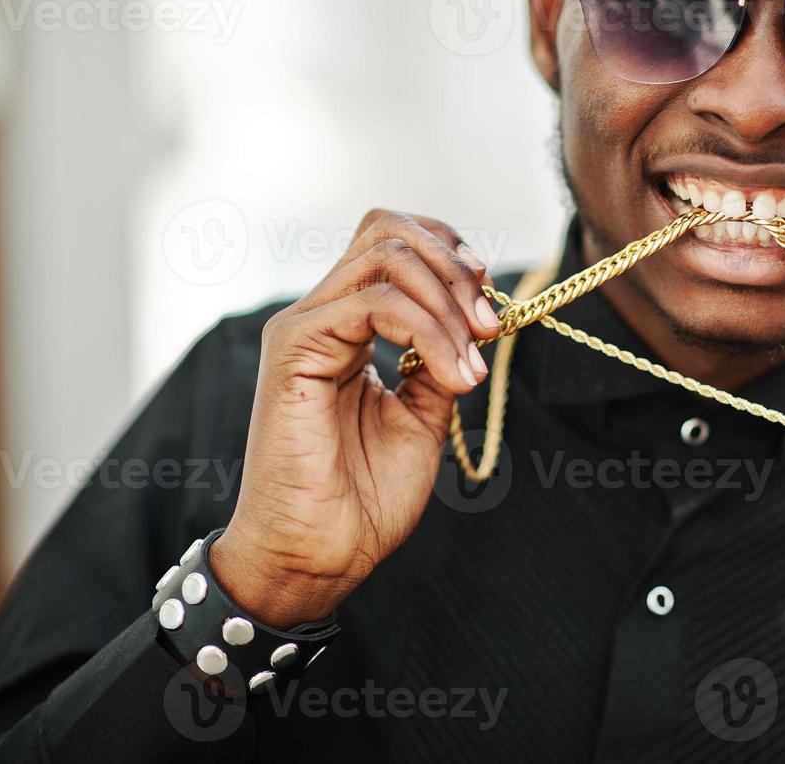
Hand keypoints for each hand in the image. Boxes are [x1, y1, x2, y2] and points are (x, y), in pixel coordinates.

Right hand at [209, 209, 500, 626]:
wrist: (319, 555)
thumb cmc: (362, 498)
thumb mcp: (423, 416)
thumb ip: (441, 362)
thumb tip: (479, 321)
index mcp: (347, 325)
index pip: (396, 243)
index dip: (451, 256)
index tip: (490, 308)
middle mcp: (322, 314)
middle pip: (388, 229)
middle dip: (455, 266)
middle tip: (489, 325)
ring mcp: (304, 327)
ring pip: (386, 257)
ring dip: (449, 301)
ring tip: (473, 359)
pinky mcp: (293, 348)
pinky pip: (372, 304)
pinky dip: (429, 332)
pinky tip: (451, 374)